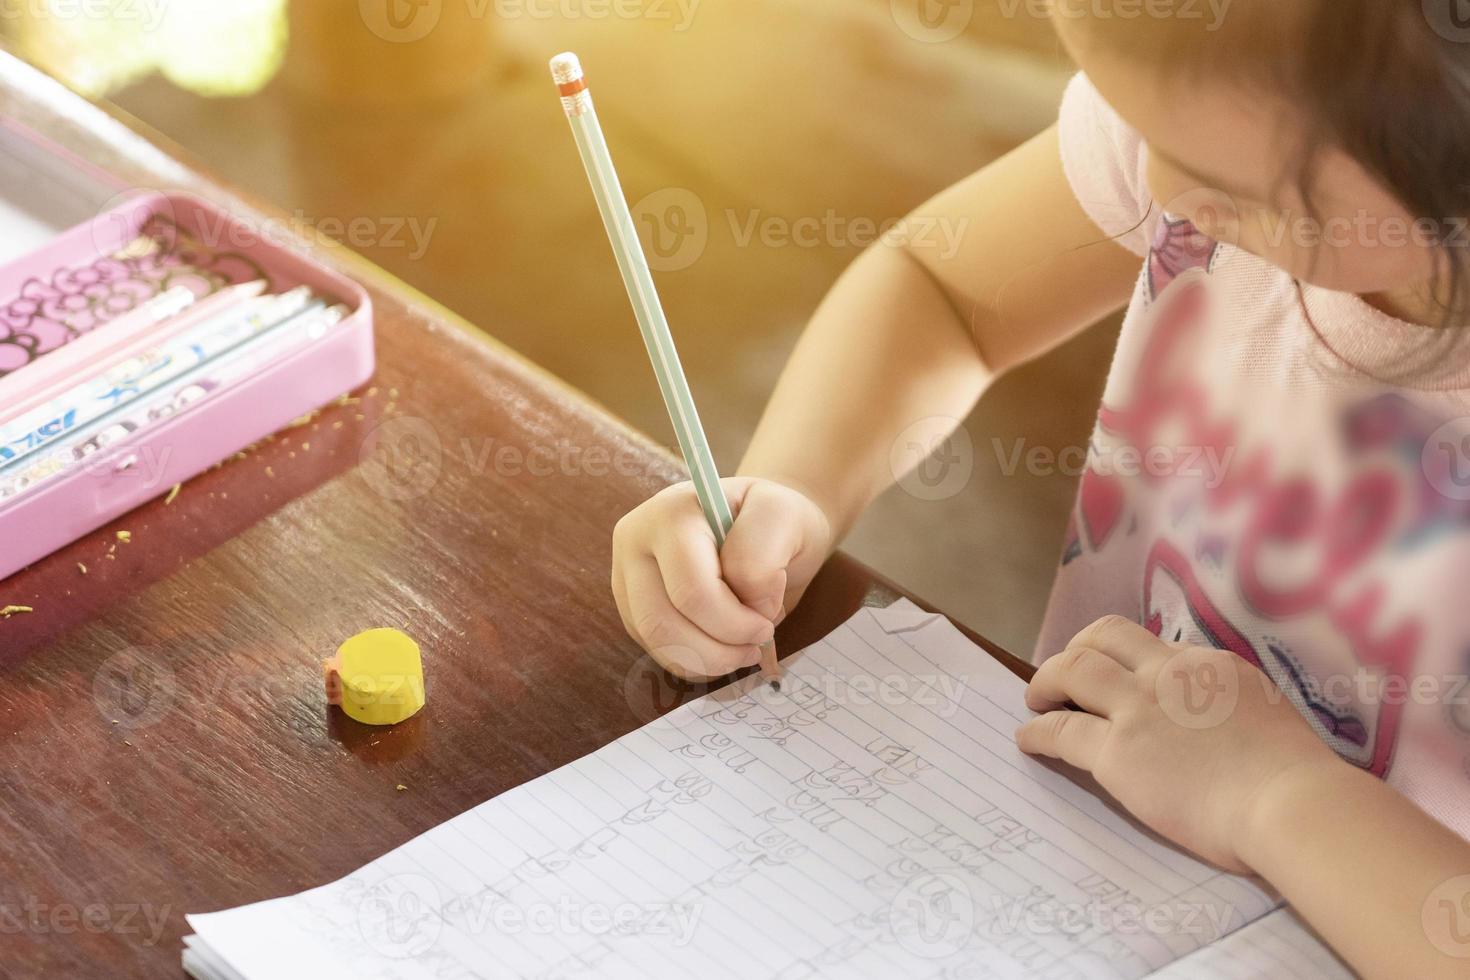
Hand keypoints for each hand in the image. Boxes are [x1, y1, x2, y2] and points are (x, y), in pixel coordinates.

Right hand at [611, 477, 832, 680]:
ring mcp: (626, 574)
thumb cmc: (772, 516)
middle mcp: (636, 540)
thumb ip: (763, 555)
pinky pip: (652, 648)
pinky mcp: (630, 603)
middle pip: (661, 621)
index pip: (692, 590)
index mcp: (672, 513)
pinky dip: (691, 661)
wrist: (758, 518)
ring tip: (740, 650)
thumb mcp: (783, 515)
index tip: (768, 624)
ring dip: (704, 661)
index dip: (735, 623)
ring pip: (653, 641)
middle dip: (716, 650)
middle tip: (754, 647)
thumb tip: (749, 606)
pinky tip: (720, 647)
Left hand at [1015, 615, 1341, 871]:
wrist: (1290, 802)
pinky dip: (1037, 731)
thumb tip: (1218, 720)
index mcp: (1209, 665)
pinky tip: (1028, 739)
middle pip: (1103, 637)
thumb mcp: (1268, 712)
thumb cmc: (1296, 777)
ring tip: (1035, 698)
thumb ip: (1232, 704)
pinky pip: (1061, 730)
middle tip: (1063, 673)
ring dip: (1045, 681)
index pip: (1153, 647)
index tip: (1114, 672)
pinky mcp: (1117, 751)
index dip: (1125, 657)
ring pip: (1071, 670)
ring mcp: (1138, 709)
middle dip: (1077, 650)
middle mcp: (1167, 674)